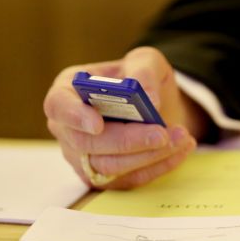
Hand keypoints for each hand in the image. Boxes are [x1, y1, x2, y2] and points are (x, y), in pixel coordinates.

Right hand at [43, 47, 207, 188]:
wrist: (158, 105)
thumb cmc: (142, 79)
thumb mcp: (147, 61)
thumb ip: (144, 71)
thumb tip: (149, 98)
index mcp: (69, 90)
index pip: (58, 104)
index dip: (74, 116)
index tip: (97, 124)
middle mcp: (69, 127)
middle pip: (87, 143)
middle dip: (128, 141)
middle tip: (162, 134)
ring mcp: (83, 156)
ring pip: (109, 166)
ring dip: (149, 155)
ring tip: (181, 138)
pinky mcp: (105, 177)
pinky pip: (128, 180)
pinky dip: (158, 167)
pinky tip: (181, 150)